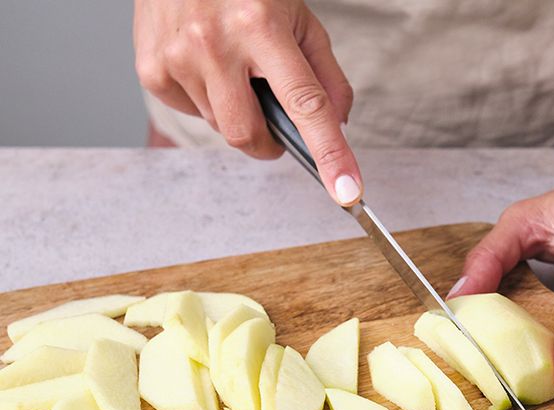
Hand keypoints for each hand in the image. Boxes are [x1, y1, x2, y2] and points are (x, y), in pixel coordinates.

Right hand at [134, 0, 361, 204]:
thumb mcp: (297, 17)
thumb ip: (325, 74)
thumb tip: (338, 124)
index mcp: (261, 27)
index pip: (306, 105)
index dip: (331, 153)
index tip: (347, 191)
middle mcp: (215, 44)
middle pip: (249, 135)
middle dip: (268, 140)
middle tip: (273, 116)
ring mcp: (177, 58)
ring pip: (220, 126)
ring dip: (234, 110)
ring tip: (230, 65)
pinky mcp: (150, 69)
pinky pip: (190, 112)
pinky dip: (204, 99)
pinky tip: (202, 62)